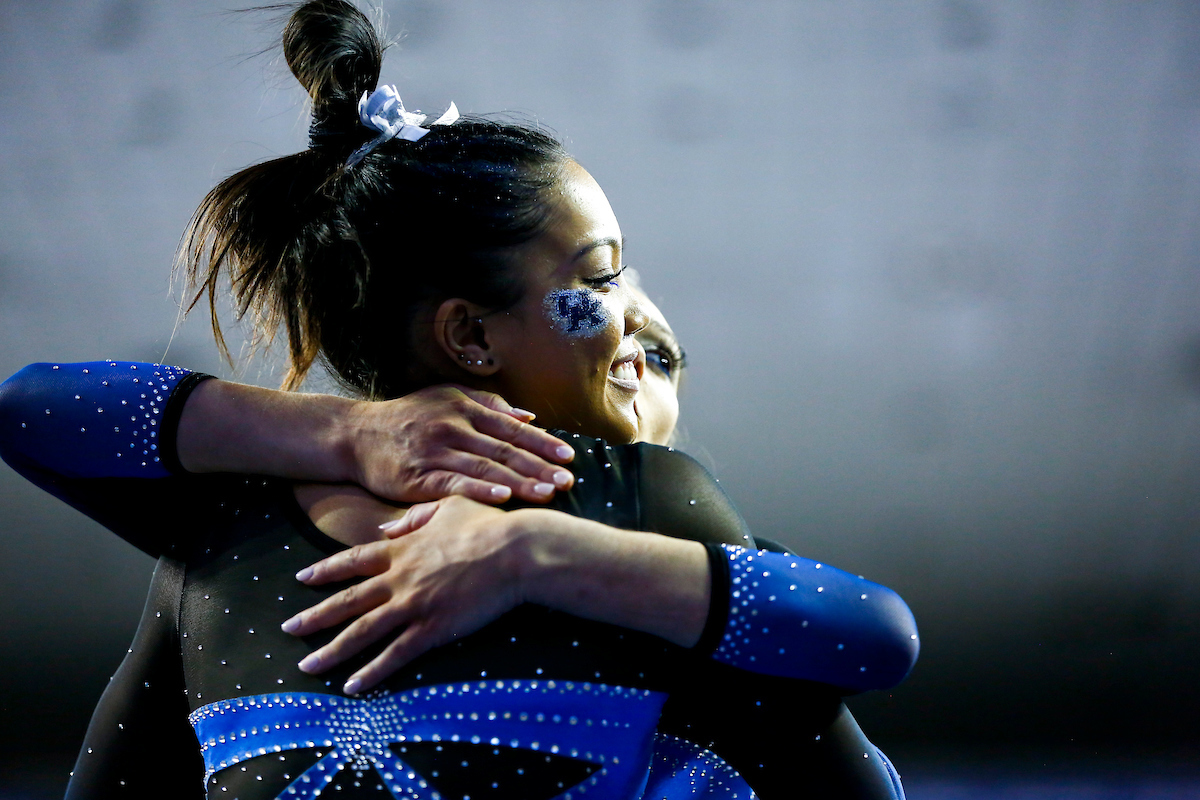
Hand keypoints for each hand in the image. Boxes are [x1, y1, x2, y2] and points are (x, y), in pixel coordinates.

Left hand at [282, 496, 524, 694]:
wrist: (517, 552)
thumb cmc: (489, 525)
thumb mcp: (449, 506)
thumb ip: (414, 516)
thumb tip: (387, 526)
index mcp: (403, 548)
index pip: (354, 560)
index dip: (326, 570)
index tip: (302, 578)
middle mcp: (400, 579)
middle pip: (348, 600)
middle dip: (315, 616)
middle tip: (288, 630)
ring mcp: (414, 605)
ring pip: (363, 632)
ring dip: (332, 651)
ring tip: (308, 666)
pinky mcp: (433, 629)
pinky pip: (395, 655)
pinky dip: (372, 672)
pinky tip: (352, 686)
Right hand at [347, 384, 574, 504]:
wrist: (355, 434)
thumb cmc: (408, 417)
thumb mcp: (447, 398)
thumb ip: (489, 405)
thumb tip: (529, 417)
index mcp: (464, 407)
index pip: (512, 428)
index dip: (542, 443)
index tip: (568, 457)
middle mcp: (453, 426)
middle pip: (504, 449)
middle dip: (539, 466)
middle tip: (567, 481)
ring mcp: (436, 450)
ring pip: (485, 467)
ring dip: (519, 481)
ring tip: (547, 493)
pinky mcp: (419, 475)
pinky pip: (454, 483)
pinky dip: (480, 489)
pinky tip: (502, 497)